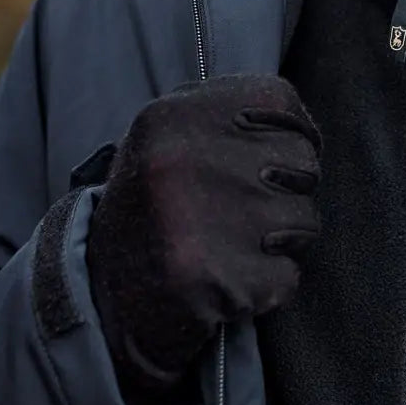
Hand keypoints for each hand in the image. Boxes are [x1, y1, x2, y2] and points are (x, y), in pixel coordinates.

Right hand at [86, 75, 321, 404]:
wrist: (101, 303)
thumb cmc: (155, 211)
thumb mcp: (170, 140)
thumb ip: (235, 116)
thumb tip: (304, 127)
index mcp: (169, 115)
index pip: (279, 100)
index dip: (291, 132)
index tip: (272, 155)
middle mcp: (181, 161)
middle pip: (302, 160)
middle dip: (289, 190)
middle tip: (245, 211)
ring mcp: (200, 222)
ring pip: (304, 219)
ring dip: (284, 240)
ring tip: (234, 246)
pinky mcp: (216, 282)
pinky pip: (288, 275)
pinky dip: (269, 285)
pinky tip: (229, 282)